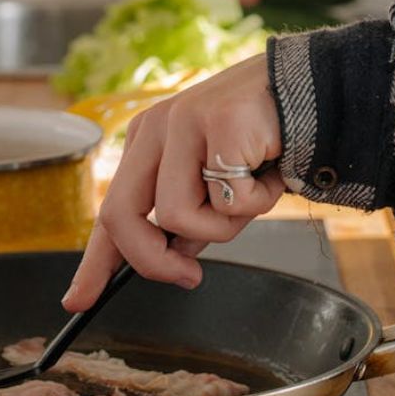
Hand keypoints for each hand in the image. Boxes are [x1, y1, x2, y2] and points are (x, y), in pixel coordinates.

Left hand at [62, 54, 284, 311]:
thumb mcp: (215, 189)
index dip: (94, 263)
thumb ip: (188, 221)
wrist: (317, 94)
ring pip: (177, 215)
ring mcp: (182, 122)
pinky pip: (227, 200)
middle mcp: (156, 129)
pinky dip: (258, 200)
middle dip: (152, 260)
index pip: (110, 210)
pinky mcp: (216, 122)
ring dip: (224, 224)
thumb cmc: (266, 142)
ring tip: (253, 193)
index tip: (77, 301)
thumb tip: (171, 259)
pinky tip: (271, 170)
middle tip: (188, 276)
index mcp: (148, 143)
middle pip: (121, 215)